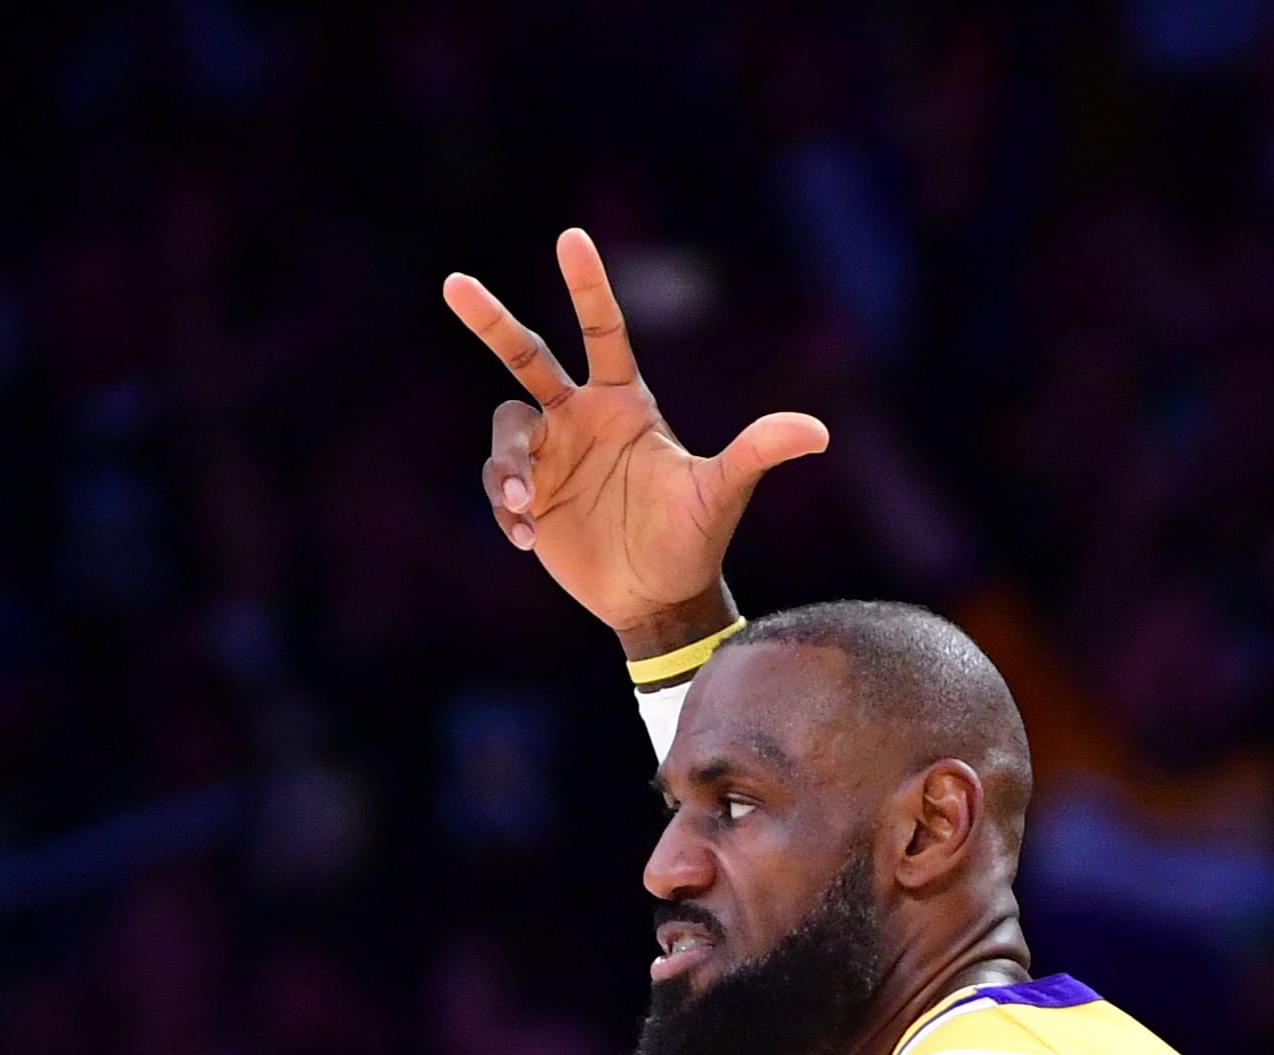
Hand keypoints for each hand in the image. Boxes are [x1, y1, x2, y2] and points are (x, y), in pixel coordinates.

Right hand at [444, 228, 828, 652]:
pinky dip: (506, 508)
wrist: (659, 598)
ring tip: (528, 504)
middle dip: (491, 320)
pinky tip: (529, 539)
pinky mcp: (528, 497)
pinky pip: (498, 484)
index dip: (587, 285)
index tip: (570, 237)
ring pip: (506, 429)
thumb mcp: (722, 493)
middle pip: (525, 356)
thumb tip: (819, 431)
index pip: (602, 331)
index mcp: (624, 403)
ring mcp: (550, 456)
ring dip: (509, 462)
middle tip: (454, 283)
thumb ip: (758, 453)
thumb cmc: (694, 540)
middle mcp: (579, 418)